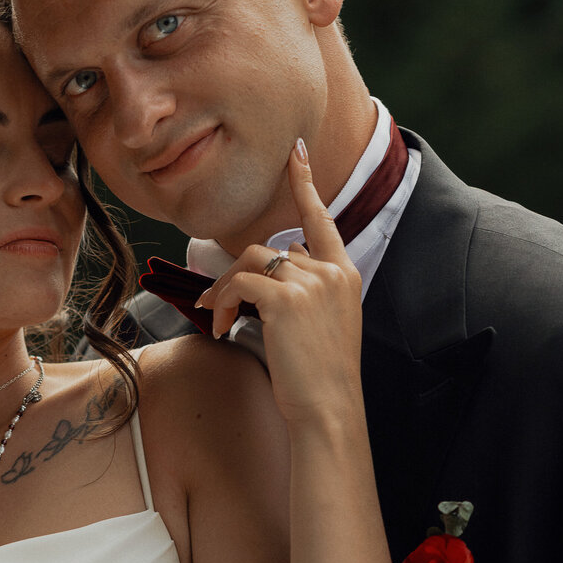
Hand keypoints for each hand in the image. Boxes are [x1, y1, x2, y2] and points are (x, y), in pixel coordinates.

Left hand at [195, 142, 362, 428]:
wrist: (329, 409)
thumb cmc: (321, 377)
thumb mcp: (324, 324)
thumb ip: (307, 288)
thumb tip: (277, 260)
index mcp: (345, 274)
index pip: (321, 220)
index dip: (305, 184)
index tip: (295, 153)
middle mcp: (331, 271)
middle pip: (270, 249)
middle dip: (237, 276)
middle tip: (217, 306)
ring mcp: (310, 283)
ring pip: (250, 263)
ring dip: (224, 289)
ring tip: (217, 319)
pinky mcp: (285, 300)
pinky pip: (239, 284)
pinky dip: (221, 302)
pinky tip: (219, 328)